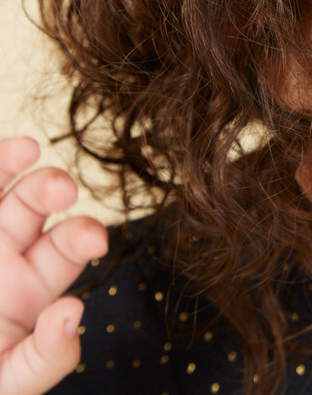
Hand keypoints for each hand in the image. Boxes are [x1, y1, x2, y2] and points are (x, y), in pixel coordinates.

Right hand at [0, 138, 107, 394]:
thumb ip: (43, 359)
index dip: (82, 235)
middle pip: (35, 205)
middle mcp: (4, 253)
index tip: (94, 239)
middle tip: (61, 191)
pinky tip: (8, 155)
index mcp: (32, 285)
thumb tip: (73, 313)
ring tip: (26, 149)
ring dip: (9, 162)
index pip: (67, 246)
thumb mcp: (6, 383)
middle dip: (51, 189)